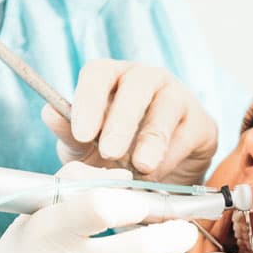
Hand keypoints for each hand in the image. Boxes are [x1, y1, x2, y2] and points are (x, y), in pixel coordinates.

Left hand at [43, 59, 218, 184]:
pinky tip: (158, 175)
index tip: (81, 133)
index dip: (88, 99)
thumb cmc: (115, 155)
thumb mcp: (86, 149)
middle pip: (137, 83)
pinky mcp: (202, 123)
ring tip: (141, 166)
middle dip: (122, 119)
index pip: (98, 72)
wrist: (157, 180)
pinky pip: (188, 134)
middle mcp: (147, 79)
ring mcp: (178, 97)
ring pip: (167, 106)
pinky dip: (171, 157)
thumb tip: (50, 113)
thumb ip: (69, 133)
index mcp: (113, 78)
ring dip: (152, 139)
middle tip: (109, 152)